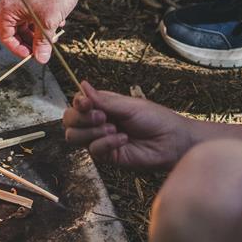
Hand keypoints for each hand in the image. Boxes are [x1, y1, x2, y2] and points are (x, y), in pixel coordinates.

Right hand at [0, 0, 86, 63]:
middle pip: (15, 30)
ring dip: (39, 32)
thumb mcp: (49, 22)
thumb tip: (40, 58)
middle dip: (31, 41)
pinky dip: (43, 20)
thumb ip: (42, 43)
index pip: (5, 36)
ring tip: (54, 35)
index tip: (32, 56)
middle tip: (44, 49)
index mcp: (8, 7)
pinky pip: (33, 13)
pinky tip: (58, 22)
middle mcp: (11, 1)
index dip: (18, 49)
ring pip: (26, 22)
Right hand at [64, 82, 196, 170]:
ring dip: (92, 131)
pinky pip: (94, 150)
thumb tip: (82, 85)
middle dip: (81, 118)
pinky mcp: (108, 156)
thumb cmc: (156, 119)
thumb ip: (103, 100)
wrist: (172, 141)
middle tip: (102, 117)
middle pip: (69, 121)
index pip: (76, 104)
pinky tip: (123, 139)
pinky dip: (107, 143)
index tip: (86, 103)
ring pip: (74, 137)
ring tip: (113, 128)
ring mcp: (101, 140)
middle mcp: (98, 123)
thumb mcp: (128, 106)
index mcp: (103, 106)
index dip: (77, 104)